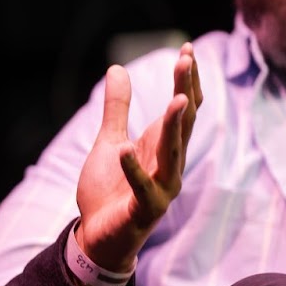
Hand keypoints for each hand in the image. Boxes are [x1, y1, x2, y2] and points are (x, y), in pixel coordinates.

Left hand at [73, 43, 200, 271]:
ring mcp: (160, 188)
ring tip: (178, 99)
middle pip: (183, 124)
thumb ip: (116, 109)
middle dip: (186, 91)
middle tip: (186, 60)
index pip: (183, 109)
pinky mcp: (144, 210)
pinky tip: (125, 149)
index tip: (187, 49)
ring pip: (173, 154)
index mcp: (161, 146)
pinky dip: (133, 169)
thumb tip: (117, 68)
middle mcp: (168, 165)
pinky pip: (142, 188)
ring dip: (176, 127)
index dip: (187, 81)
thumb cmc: (109, 191)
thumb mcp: (109, 141)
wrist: (97, 236)